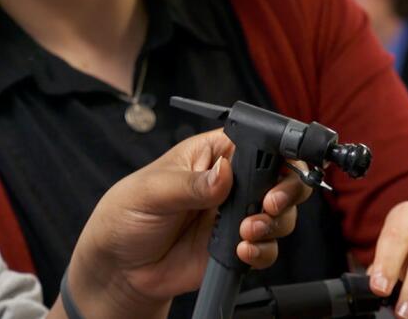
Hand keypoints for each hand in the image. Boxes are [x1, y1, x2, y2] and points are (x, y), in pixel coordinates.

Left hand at [58, 129, 309, 318]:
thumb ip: (190, 184)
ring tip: (245, 232)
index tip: (279, 169)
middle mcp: (230, 182)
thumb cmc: (126, 214)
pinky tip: (241, 251)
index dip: (277, 152)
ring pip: (281, 215)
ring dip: (274, 225)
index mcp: (211, 154)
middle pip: (281, 177)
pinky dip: (263, 251)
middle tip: (270, 205)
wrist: (120, 266)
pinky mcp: (236, 246)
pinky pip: (267, 248)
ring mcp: (236, 215)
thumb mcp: (151, 192)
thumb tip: (223, 173)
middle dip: (286, 191)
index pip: (256, 142)